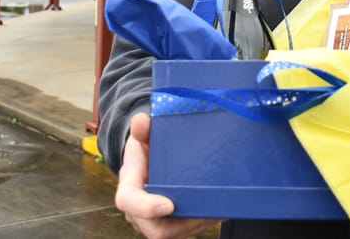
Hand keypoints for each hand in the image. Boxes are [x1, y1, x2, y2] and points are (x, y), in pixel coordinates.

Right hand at [114, 112, 221, 238]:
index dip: (147, 207)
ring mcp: (154, 221)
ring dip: (198, 224)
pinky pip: (185, 230)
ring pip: (175, 233)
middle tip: (207, 210)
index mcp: (129, 186)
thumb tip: (141, 121)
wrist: (147, 159)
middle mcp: (138, 211)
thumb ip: (143, 129)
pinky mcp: (169, 225)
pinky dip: (203, 222)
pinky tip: (220, 210)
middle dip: (184, 223)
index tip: (169, 205)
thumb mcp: (143, 135)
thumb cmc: (145, 148)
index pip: (130, 201)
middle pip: (156, 229)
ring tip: (219, 209)